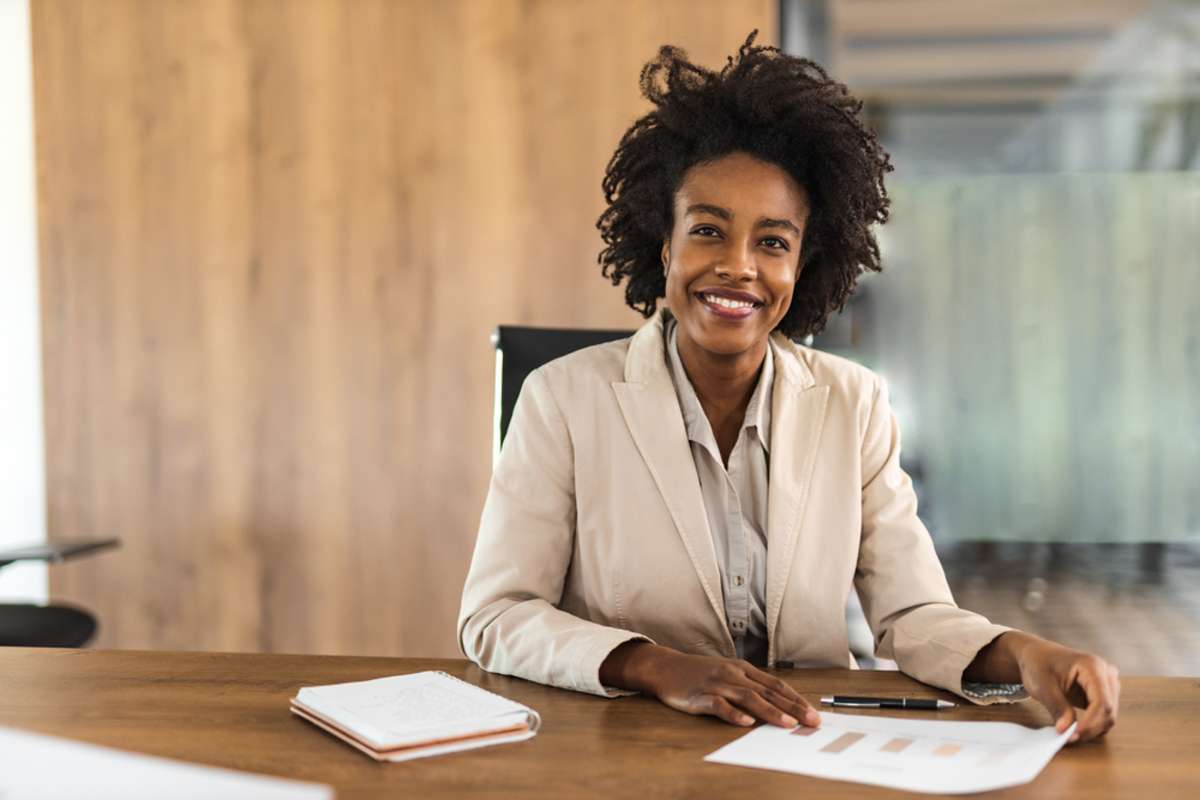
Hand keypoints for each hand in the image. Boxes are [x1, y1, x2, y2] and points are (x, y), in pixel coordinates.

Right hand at [599, 641, 819, 727]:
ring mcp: (717, 684)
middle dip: (792, 707)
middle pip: (768, 692)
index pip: (775, 684)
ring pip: (749, 698)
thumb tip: (775, 704)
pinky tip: (746, 722)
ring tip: (787, 724)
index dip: (795, 699)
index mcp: (742, 669)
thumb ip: (748, 686)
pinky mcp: (700, 695)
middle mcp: (733, 674)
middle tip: (811, 721)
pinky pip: (719, 705)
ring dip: (770, 711)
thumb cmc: (699, 673)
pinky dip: (733, 714)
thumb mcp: (727, 674)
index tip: (812, 713)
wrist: (665, 667)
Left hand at [966, 632, 1119, 743]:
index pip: (1102, 702)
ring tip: (1069, 733)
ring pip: (1109, 715)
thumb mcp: (1043, 686)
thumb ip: (1057, 707)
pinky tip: (1076, 727)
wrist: (1035, 655)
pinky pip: (1104, 714)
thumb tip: (1066, 730)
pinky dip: (1092, 724)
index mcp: (1092, 666)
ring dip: (1093, 728)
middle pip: (1109, 710)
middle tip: (1068, 738)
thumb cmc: (1038, 664)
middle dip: (1091, 728)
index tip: (1073, 735)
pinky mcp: (1103, 692)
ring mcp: (1107, 683)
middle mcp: (1106, 673)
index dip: (1090, 723)